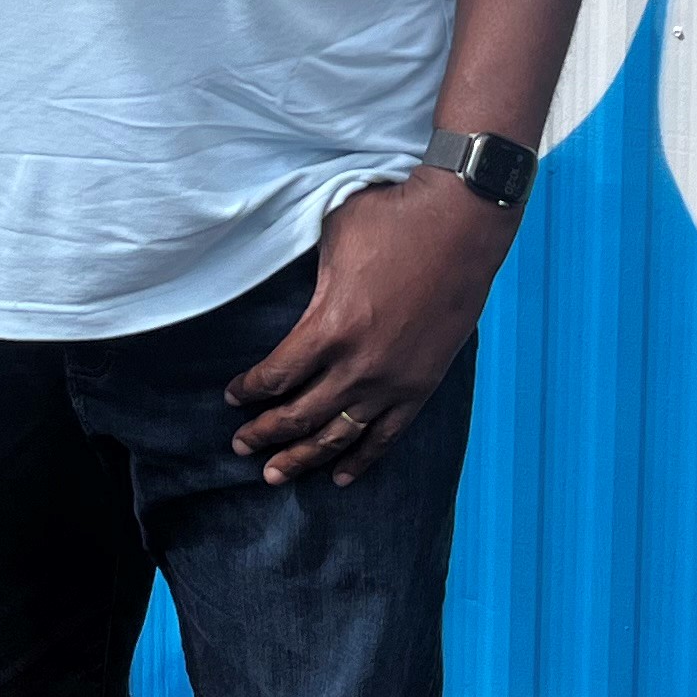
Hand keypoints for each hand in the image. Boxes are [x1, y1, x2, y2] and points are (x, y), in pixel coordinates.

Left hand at [227, 170, 510, 487]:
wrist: (463, 222)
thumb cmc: (394, 219)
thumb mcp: (333, 238)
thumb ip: (310, 280)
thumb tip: (292, 292)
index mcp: (330, 327)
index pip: (276, 376)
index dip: (249, 391)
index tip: (233, 398)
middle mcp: (359, 366)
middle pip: (300, 415)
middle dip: (264, 434)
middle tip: (241, 447)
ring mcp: (393, 381)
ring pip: (339, 435)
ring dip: (303, 458)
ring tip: (275, 475)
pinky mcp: (422, 385)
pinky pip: (387, 436)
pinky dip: (362, 460)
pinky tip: (340, 477)